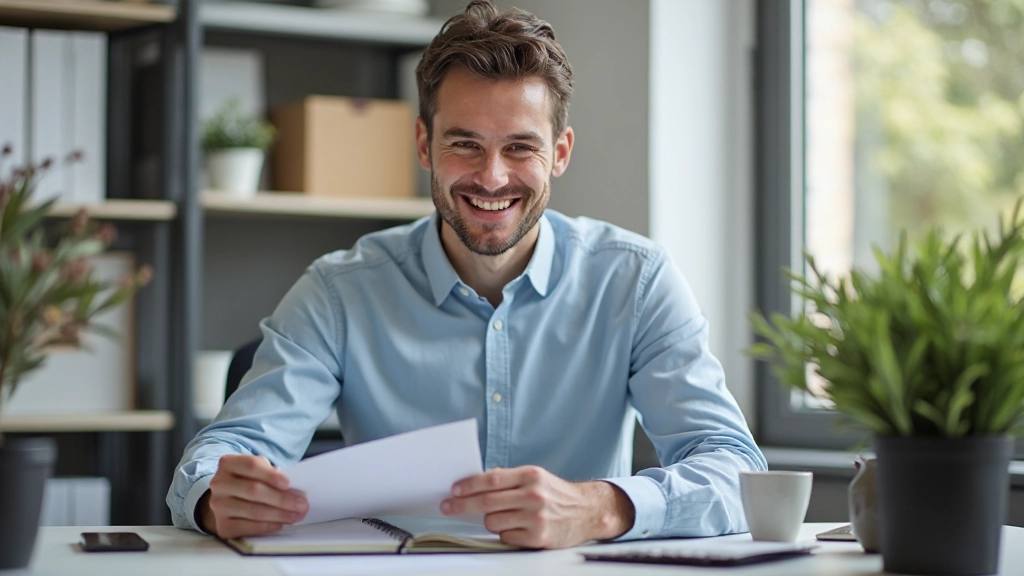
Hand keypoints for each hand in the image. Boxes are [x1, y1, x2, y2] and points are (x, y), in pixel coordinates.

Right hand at [197, 454, 308, 538]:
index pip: (252, 466)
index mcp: (228, 463)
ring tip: (296, 515)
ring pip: (254, 511)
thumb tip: (295, 491)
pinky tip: (281, 524)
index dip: (271, 475)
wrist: (227, 498)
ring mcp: (218, 506)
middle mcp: (219, 484)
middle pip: (254, 490)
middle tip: (302, 504)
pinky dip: (268, 526)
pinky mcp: (222, 526)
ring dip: (280, 514)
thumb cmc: (248, 480)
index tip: (288, 484)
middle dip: (282, 499)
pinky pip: (249, 528)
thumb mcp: (258, 469)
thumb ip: (272, 474)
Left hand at [440, 465, 634, 548]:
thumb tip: (473, 483)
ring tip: (503, 516)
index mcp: (531, 476)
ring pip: (493, 521)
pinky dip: (505, 533)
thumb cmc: (555, 494)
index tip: (453, 490)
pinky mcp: (538, 538)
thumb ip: (507, 479)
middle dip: (462, 505)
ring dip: (490, 520)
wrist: (587, 512)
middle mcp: (534, 496)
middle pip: (487, 502)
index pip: (491, 479)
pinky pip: (505, 537)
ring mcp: (536, 518)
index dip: (469, 485)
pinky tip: (517, 527)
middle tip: (448, 507)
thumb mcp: (535, 477)